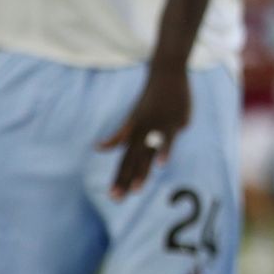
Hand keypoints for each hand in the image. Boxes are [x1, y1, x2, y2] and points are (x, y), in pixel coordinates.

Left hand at [100, 66, 191, 198]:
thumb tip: (99, 148)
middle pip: (133, 161)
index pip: (124, 161)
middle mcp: (143, 133)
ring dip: (142, 172)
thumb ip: (120, 135)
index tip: (113, 196)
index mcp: (134, 134)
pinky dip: (163, 151)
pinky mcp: (174, 122)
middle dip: (126, 181)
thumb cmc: (150, 98)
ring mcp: (158, 128)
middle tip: (116, 199)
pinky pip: (167, 140)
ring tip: (137, 190)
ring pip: (148, 154)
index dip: (119, 178)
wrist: (165, 74)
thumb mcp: (134, 118)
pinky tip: (161, 164)